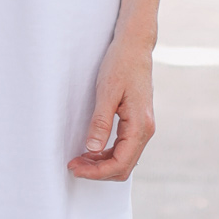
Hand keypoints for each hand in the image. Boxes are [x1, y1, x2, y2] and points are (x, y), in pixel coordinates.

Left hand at [68, 34, 154, 181]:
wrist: (135, 47)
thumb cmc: (121, 64)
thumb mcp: (107, 92)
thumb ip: (100, 122)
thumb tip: (92, 149)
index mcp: (140, 125)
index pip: (120, 163)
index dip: (97, 172)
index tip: (75, 168)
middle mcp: (146, 130)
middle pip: (124, 166)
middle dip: (98, 171)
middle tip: (73, 165)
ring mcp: (143, 127)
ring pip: (124, 159)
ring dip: (101, 164)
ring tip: (78, 159)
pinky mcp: (137, 122)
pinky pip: (124, 147)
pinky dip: (107, 153)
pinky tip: (91, 149)